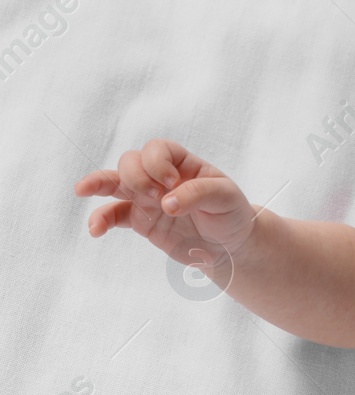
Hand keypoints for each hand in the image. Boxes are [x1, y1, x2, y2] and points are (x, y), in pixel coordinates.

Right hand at [75, 138, 259, 273]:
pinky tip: (95, 229)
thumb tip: (167, 203)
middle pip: (131, 162)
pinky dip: (101, 219)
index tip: (171, 183)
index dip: (156, 162)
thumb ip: (199, 193)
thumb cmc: (231, 213)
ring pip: (114, 183)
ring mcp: (147, 199)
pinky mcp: (141, 221)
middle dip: (136, 177)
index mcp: (183, 164)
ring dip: (99, 184)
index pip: (157, 149)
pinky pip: (113, 216)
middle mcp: (161, 177)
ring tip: (83, 190)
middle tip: (156, 198)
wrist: (230, 245)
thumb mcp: (226, 198)